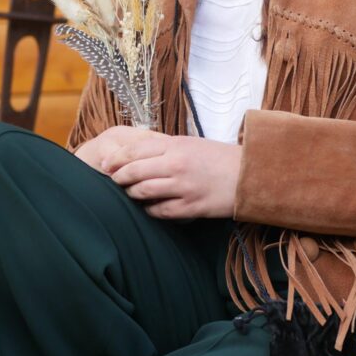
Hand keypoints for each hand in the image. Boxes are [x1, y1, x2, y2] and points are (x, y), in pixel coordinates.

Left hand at [79, 127, 241, 219]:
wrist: (250, 174)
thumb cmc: (219, 158)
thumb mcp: (192, 144)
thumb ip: (166, 148)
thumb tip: (137, 155)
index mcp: (176, 145)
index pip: (135, 150)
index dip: (116, 159)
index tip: (105, 164)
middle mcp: (177, 164)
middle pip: (134, 171)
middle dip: (118, 178)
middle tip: (112, 181)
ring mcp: (183, 187)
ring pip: (143, 192)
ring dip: (132, 194)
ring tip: (129, 194)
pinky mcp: (191, 207)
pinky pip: (160, 211)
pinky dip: (150, 209)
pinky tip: (149, 208)